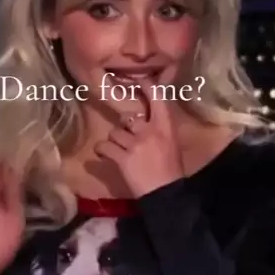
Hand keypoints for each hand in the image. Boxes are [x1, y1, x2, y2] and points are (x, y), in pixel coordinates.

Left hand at [94, 79, 183, 198]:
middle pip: (128, 117)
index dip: (146, 86)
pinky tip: (104, 155)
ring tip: (119, 152)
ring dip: (114, 141)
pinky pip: (104, 147)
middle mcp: (149, 131)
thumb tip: (144, 120)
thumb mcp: (172, 144)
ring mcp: (134, 144)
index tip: (138, 80)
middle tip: (127, 136)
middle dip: (125, 126)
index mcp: (166, 126)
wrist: (166, 194)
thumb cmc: (171, 171)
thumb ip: (159, 129)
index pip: (157, 98)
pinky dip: (102, 151)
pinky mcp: (122, 158)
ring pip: (114, 132)